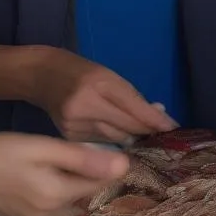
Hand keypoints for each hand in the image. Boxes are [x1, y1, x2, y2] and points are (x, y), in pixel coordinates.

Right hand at [0, 134, 128, 215]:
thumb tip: (124, 165)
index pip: (99, 183)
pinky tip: (33, 176)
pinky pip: (49, 206)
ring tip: (45, 162)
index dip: (104, 165)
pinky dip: (49, 192)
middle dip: (82, 173)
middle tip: (64, 151)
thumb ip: (83, 158)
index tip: (99, 148)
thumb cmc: (0, 152)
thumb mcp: (43, 148)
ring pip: (66, 200)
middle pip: (82, 192)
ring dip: (65, 183)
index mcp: (59, 197)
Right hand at [30, 50, 176, 143]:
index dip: (155, 120)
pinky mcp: (68, 136)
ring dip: (131, 138)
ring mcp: (74, 123)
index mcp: (98, 83)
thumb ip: (132, 96)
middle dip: (145, 132)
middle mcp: (85, 104)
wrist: (41, 75)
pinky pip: (99, 143)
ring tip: (141, 137)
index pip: (134, 107)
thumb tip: (158, 116)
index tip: (174, 128)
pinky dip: (111, 141)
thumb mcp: (108, 76)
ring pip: (114, 139)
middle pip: (126, 127)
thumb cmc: (81, 71)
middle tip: (162, 136)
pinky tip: (116, 137)